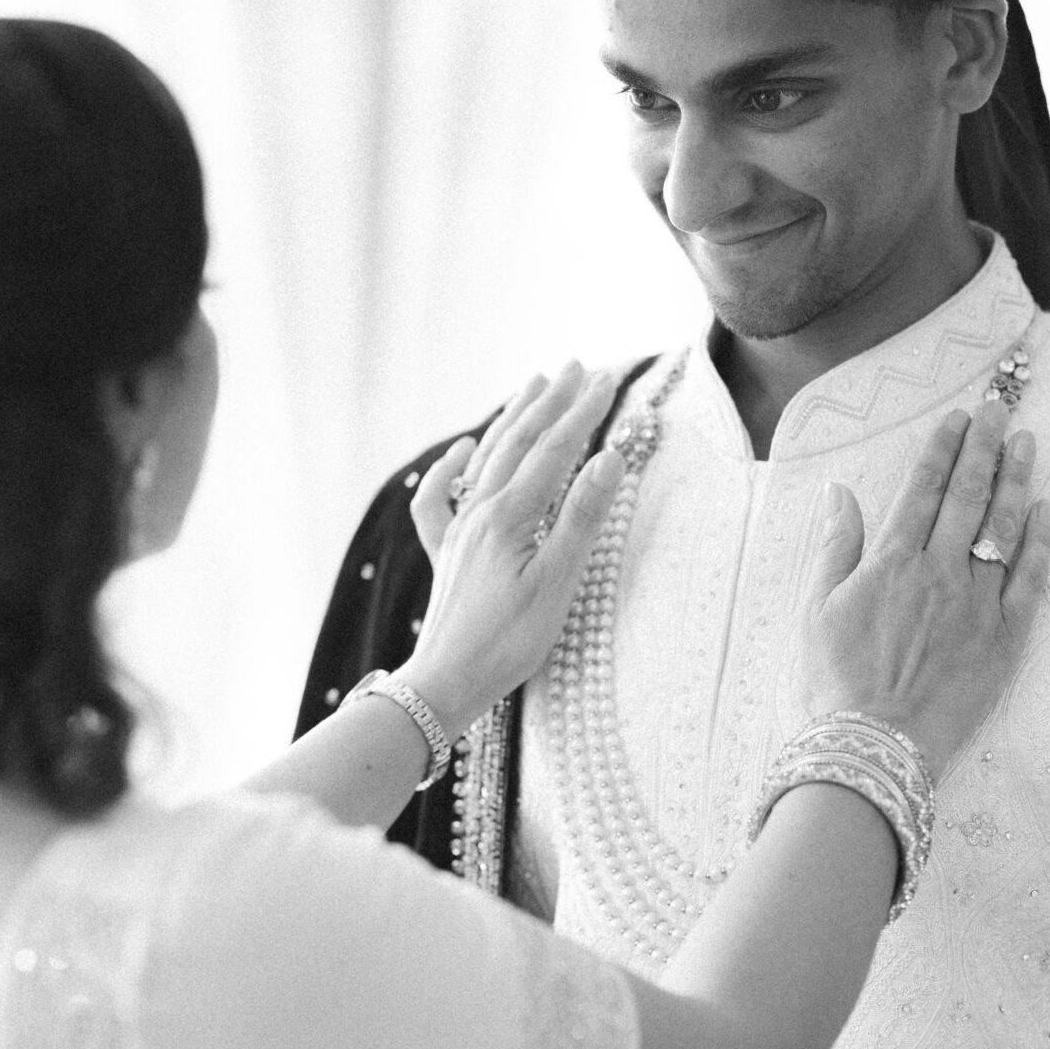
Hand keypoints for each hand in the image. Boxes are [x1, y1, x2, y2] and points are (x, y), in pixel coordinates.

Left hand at [402, 364, 624, 735]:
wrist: (447, 682)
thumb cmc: (508, 642)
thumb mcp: (558, 583)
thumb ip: (582, 517)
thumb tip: (609, 458)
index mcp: (510, 517)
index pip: (554, 452)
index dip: (582, 414)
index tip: (607, 381)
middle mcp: (480, 513)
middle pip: (519, 443)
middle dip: (550, 402)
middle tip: (576, 366)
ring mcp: (459, 531)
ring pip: (486, 459)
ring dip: (512, 419)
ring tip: (533, 384)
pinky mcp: (447, 554)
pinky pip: (440, 499)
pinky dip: (450, 469)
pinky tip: (462, 452)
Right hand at [796, 404, 1049, 775]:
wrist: (876, 746)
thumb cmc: (839, 683)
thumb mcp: (818, 609)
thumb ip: (835, 546)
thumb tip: (839, 492)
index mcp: (893, 562)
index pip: (923, 489)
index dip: (941, 448)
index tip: (956, 418)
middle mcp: (940, 572)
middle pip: (967, 496)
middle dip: (983, 447)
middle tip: (998, 410)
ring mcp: (978, 604)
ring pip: (1003, 528)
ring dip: (1015, 481)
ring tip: (1026, 444)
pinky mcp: (1005, 638)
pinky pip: (1031, 581)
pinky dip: (1041, 543)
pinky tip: (1046, 512)